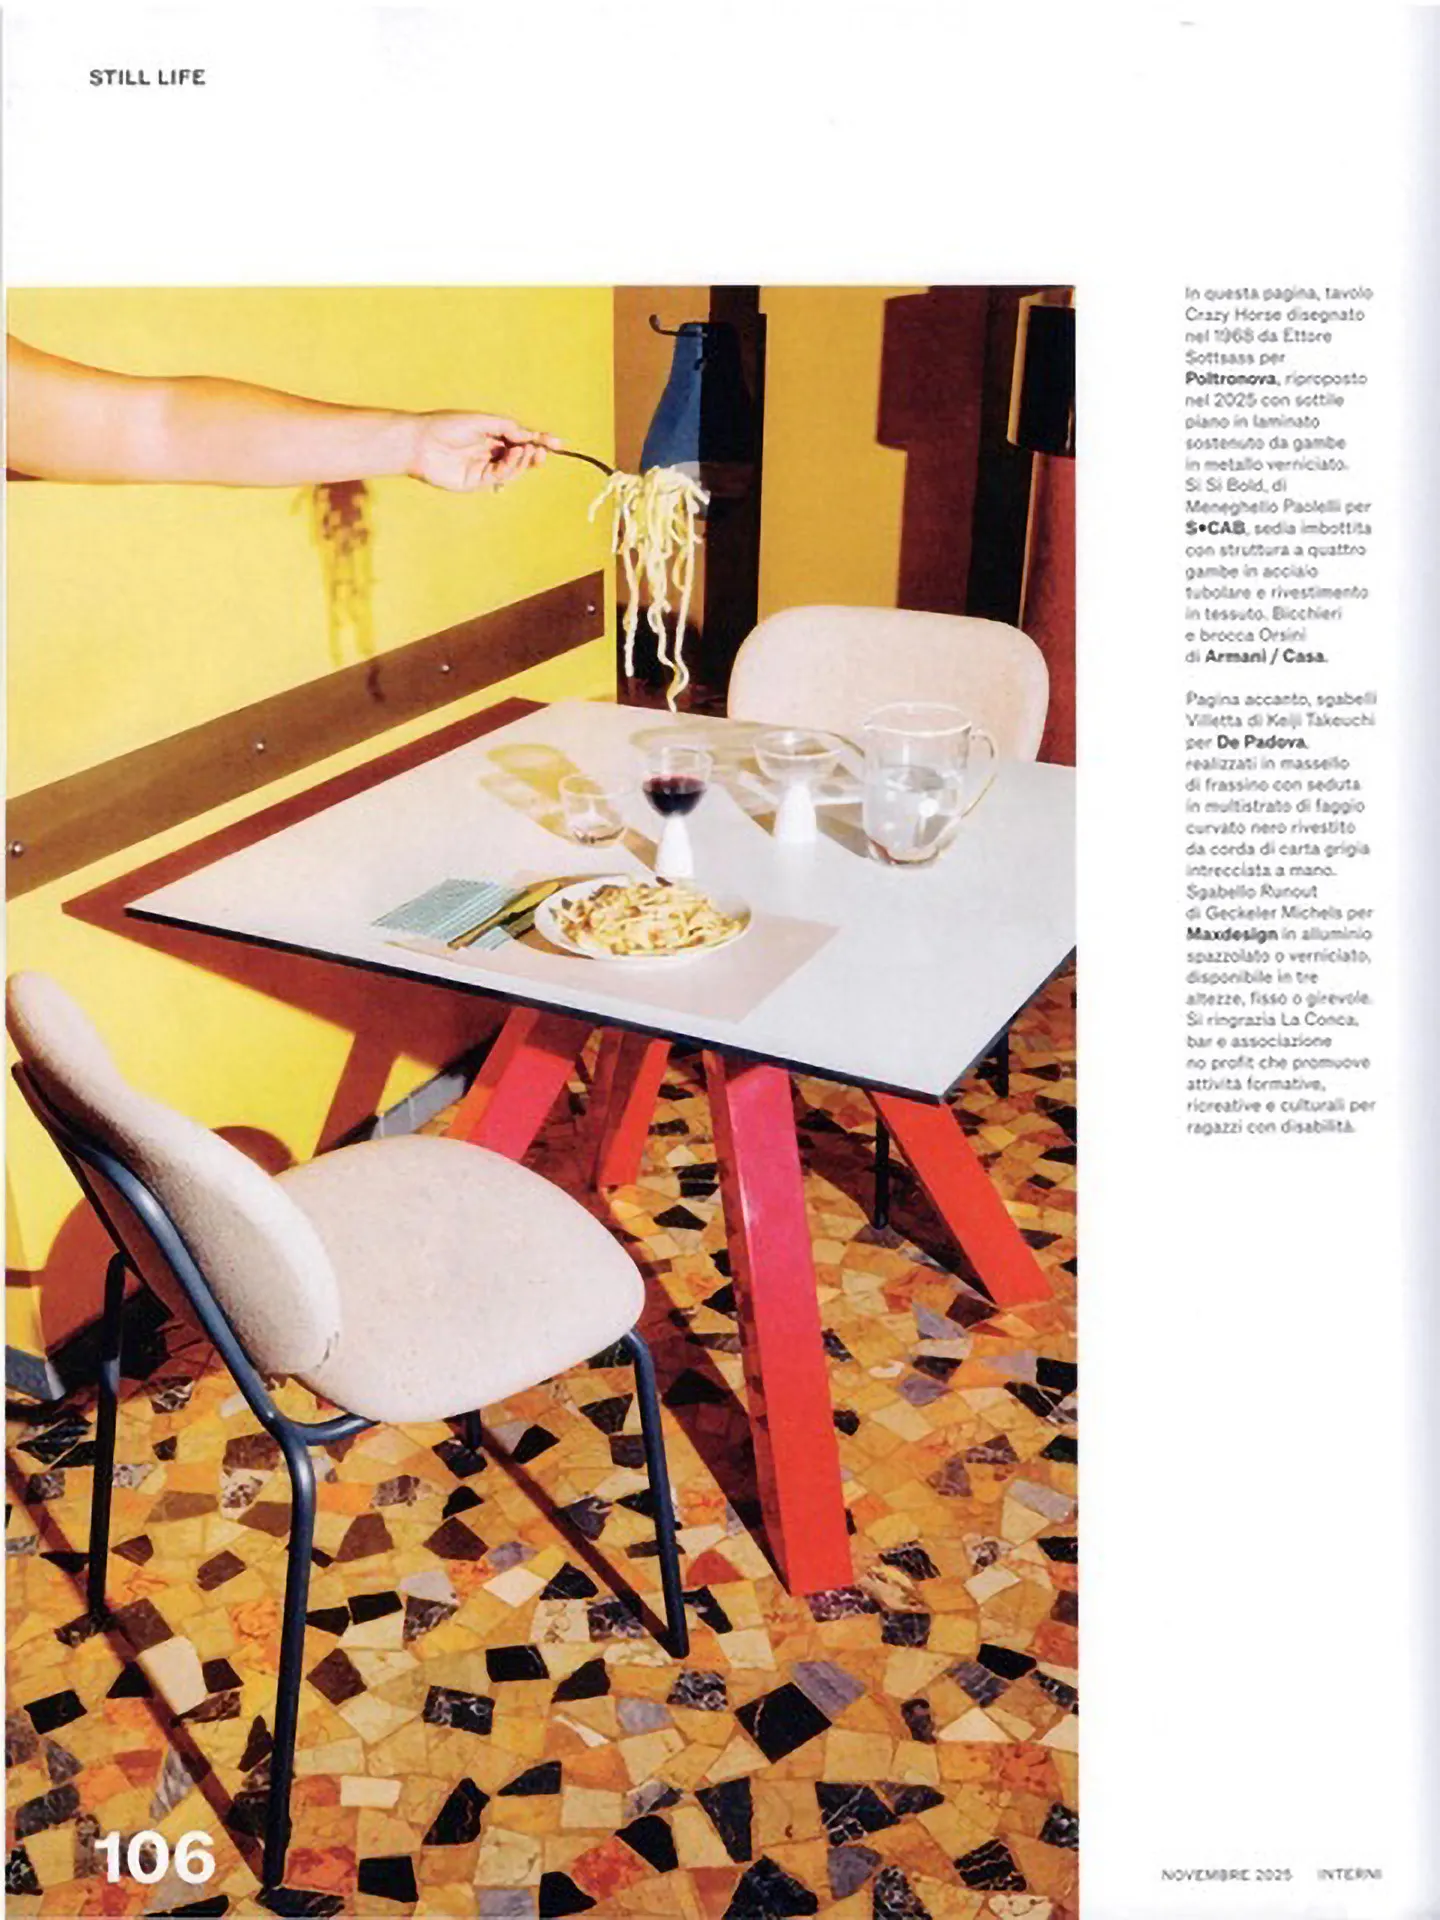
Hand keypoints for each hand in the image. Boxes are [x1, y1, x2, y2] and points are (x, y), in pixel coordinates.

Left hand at [407, 412, 560, 491]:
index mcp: (488, 435)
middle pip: (518, 456)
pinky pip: (499, 476)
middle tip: (544, 450)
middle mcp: (487, 452)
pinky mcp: (475, 482)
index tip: (556, 442)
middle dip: (533, 453)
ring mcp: (481, 468)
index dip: (537, 441)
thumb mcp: (483, 421)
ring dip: (523, 460)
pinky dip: (510, 467)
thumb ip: (508, 429)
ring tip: (528, 450)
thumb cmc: (447, 425)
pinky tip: (514, 456)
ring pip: (511, 468)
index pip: (518, 439)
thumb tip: (530, 436)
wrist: (421, 442)